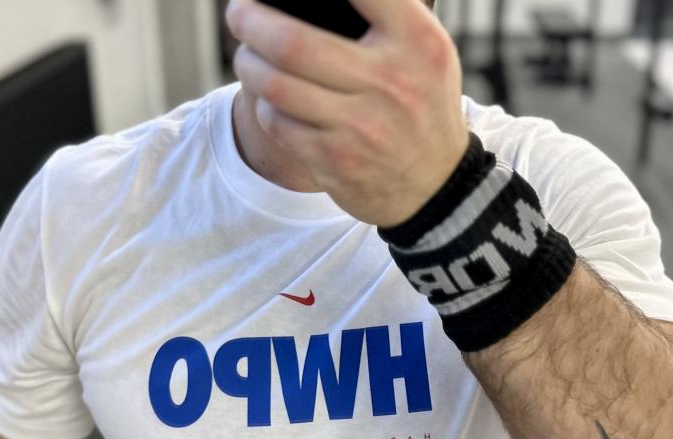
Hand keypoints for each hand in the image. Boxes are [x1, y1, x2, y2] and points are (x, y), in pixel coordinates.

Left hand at [226, 0, 470, 227]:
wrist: (435, 187)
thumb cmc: (420, 105)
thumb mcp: (426, 52)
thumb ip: (387, 15)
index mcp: (416, 40)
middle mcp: (390, 81)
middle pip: (292, 42)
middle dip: (250, 21)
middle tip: (237, 14)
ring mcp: (361, 126)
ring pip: (276, 86)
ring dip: (248, 65)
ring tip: (245, 57)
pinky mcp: (336, 161)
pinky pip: (279, 125)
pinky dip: (265, 108)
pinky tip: (270, 101)